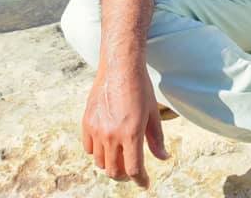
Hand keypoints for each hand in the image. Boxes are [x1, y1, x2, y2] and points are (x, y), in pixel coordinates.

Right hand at [82, 62, 168, 188]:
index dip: (140, 180)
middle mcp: (111, 135)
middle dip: (125, 174)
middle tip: (133, 170)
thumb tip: (163, 157)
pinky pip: (89, 148)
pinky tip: (107, 145)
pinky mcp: (86, 123)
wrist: (120, 67)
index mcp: (131, 133)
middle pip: (114, 170)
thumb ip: (157, 139)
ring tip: (120, 157)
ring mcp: (97, 130)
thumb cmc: (140, 88)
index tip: (145, 183)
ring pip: (100, 162)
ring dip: (111, 164)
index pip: (133, 169)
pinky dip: (97, 152)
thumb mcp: (153, 114)